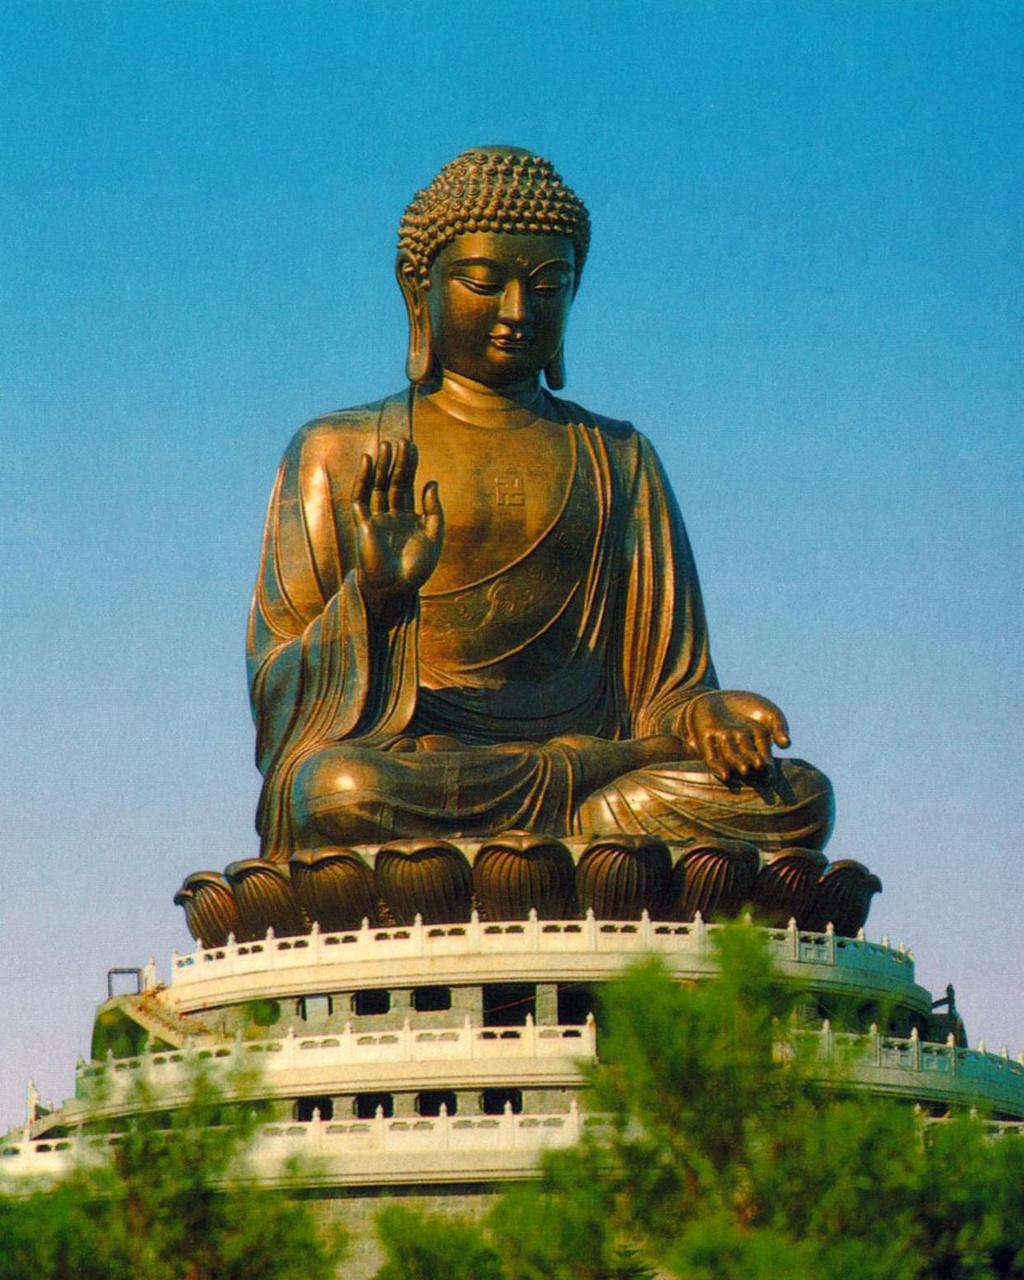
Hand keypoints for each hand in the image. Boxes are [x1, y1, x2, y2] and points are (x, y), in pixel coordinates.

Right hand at [351, 439, 442, 623]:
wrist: (395, 589)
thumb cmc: (416, 569)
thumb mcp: (434, 537)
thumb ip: (435, 511)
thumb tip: (432, 482)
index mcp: (408, 517)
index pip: (408, 486)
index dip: (410, 466)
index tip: (413, 447)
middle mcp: (391, 515)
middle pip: (392, 482)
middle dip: (397, 462)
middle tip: (402, 441)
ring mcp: (376, 519)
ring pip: (376, 486)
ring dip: (380, 466)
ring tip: (386, 445)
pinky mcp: (363, 524)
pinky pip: (360, 498)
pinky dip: (362, 480)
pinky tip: (367, 462)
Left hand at [689, 690, 790, 782]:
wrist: (719, 696)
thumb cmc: (749, 706)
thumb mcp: (769, 713)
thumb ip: (779, 726)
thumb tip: (786, 744)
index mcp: (757, 748)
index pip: (765, 762)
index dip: (768, 769)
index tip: (772, 773)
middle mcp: (741, 750)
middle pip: (748, 759)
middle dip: (753, 763)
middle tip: (759, 766)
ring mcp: (724, 746)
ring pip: (731, 758)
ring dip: (738, 764)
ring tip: (745, 768)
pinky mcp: (706, 741)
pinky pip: (712, 759)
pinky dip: (718, 767)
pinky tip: (725, 774)